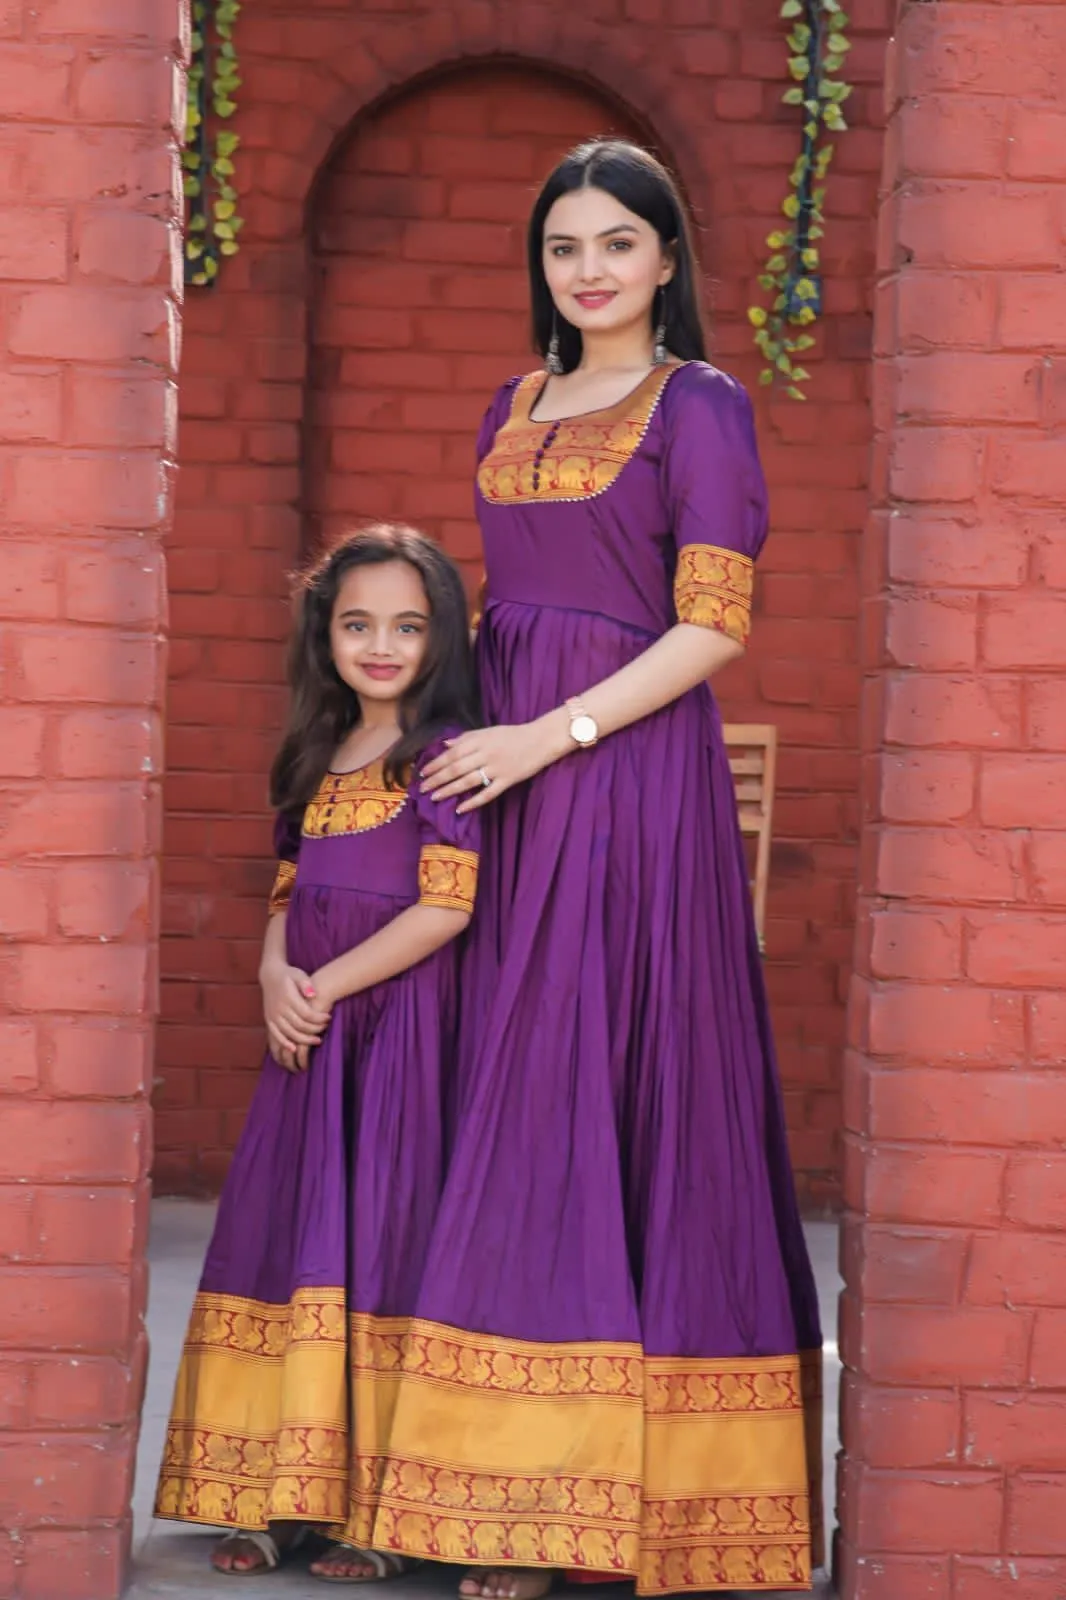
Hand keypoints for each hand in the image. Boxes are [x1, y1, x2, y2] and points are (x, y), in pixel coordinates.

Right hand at [261, 961, 330, 1065]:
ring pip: (289, 1033)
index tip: (329, 1017)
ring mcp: (273, 1016)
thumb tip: (313, 994)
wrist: (270, 975)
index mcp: (288, 997)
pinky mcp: (268, 1021)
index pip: (306, 1013)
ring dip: (304, 1039)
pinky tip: (294, 1049)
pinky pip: (276, 1035)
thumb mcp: (299, 974)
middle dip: (315, 1029)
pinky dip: (284, 1043)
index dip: (319, 1018)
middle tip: (325, 1028)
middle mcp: (279, 1008)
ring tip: (318, 1040)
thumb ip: (306, 984)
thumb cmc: (289, 975)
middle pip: (299, 1025)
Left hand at [420, 719, 567, 812]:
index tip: (423, 772)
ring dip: (449, 790)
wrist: (541, 739)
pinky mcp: (508, 781)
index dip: (436, 764)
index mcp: (480, 740)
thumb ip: (466, 737)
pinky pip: (488, 793)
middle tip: (423, 789)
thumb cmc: (513, 734)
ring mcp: (497, 768)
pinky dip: (473, 802)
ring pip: (468, 781)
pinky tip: (460, 809)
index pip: (452, 753)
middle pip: (456, 768)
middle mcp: (486, 754)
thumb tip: (444, 744)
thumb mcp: (488, 731)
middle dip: (437, 779)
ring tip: (435, 798)